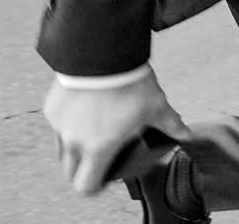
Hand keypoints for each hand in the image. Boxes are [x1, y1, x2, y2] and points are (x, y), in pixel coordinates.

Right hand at [44, 68, 190, 194]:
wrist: (104, 52)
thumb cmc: (130, 81)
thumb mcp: (156, 106)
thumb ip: (171, 125)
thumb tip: (187, 134)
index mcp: (98, 147)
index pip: (86, 185)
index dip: (95, 187)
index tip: (104, 179)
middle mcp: (74, 140)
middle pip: (70, 171)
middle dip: (84, 169)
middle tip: (101, 157)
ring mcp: (59, 125)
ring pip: (62, 149)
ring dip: (76, 148)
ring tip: (96, 131)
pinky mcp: (52, 108)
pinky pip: (58, 125)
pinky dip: (69, 124)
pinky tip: (87, 110)